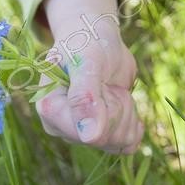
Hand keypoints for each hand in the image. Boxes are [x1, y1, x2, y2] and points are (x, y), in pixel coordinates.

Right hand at [36, 0, 143, 153]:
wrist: (97, 39)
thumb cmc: (87, 42)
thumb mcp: (86, 61)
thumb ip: (85, 98)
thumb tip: (89, 137)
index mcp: (51, 110)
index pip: (88, 134)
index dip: (107, 110)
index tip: (103, 84)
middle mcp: (62, 127)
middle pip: (104, 139)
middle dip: (118, 109)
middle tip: (108, 84)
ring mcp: (80, 134)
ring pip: (118, 143)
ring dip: (126, 114)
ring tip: (113, 91)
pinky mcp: (98, 136)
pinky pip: (125, 145)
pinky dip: (133, 124)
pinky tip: (125, 105)